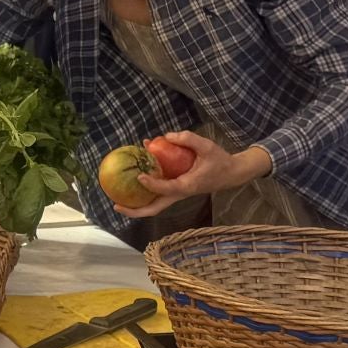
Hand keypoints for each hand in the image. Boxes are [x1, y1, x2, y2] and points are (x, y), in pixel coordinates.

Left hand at [114, 131, 273, 218]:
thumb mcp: (207, 146)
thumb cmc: (220, 161)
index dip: (151, 184)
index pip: (165, 188)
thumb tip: (165, 136)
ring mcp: (176, 193)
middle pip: (154, 209)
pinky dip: (145, 188)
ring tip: (117, 198)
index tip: (140, 175)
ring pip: (154, 204)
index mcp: (187, 186)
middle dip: (135, 210)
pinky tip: (135, 174)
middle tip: (116, 205)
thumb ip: (188, 139)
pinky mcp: (176, 189)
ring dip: (136, 203)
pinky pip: (157, 193)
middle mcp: (179, 193)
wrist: (232, 173)